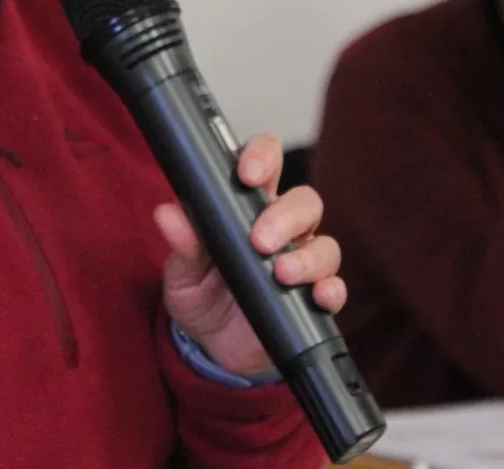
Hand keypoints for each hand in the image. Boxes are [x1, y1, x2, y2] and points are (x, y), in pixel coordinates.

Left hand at [153, 133, 346, 376]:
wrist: (213, 346)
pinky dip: (331, 291)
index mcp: (248, 208)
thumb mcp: (183, 272)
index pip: (266, 163)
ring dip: (308, 258)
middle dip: (286, 216)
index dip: (263, 157)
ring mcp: (303, 263)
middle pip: (304, 202)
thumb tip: (166, 213)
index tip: (247, 174)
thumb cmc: (201, 294)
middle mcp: (283, 229)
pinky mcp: (313, 299)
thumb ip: (182, 244)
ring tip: (281, 273)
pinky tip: (318, 296)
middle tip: (261, 241)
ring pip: (325, 245)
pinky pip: (336, 288)